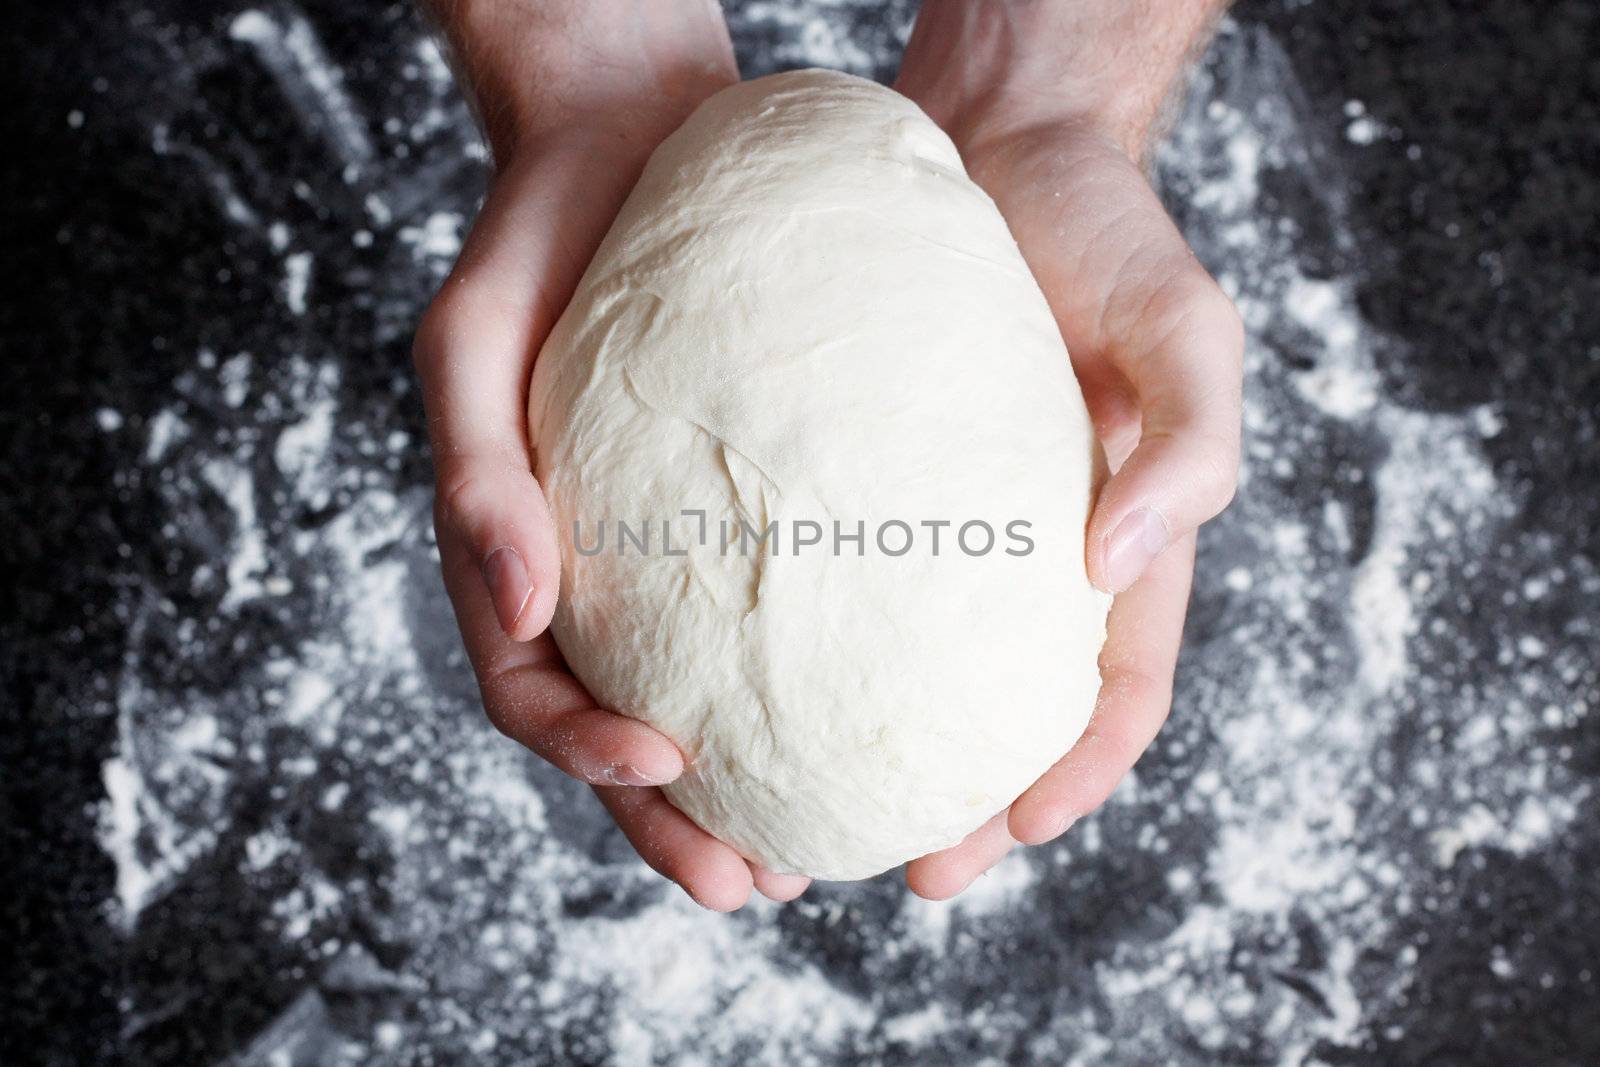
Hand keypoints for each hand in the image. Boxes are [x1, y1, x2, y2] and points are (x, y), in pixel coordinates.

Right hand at [414, 0, 806, 909]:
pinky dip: (802, 679)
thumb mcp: (470, 340)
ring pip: (696, 693)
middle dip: (671, 820)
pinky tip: (868, 710)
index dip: (583, 748)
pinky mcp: (736, 506)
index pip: (527, 686)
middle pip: (614, 728)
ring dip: (742, 784)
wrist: (625, 143)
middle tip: (752, 884)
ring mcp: (658, 547)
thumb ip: (475, 472)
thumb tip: (519, 608)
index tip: (665, 766)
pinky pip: (768, 610)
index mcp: (507, 552)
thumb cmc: (534, 236)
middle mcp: (586, 568)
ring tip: (811, 847)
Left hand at [894, 0, 1242, 897]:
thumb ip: (1188, 449)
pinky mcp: (861, 473)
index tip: (1015, 832)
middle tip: (906, 870)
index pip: (1116, 692)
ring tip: (812, 813)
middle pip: (1000, 712)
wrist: (999, 138)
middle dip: (966, 807)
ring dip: (874, 753)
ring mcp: (942, 518)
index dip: (1076, 775)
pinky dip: (806, 644)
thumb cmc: (1105, 232)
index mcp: (1120, 543)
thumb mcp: (1186, 330)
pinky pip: (836, 576)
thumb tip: (1111, 573)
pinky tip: (748, 678)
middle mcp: (1027, 551)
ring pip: (909, 668)